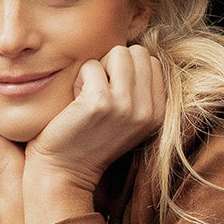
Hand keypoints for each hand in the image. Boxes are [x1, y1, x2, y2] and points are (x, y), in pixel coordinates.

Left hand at [26, 44, 165, 193]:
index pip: (150, 61)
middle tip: (97, 93)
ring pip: (118, 52)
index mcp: (158, 112)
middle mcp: (148, 109)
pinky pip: (90, 65)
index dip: (125, 70)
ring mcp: (126, 105)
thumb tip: (134, 50)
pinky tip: (75, 103)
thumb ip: (138, 89)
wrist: (64, 172)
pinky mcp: (101, 102)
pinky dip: (78, 78)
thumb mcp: (127, 117)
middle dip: (113, 65)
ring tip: (87, 95)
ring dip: (97, 69)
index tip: (111, 96)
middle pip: (136, 52)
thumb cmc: (89, 138)